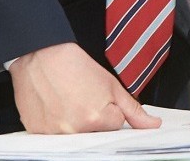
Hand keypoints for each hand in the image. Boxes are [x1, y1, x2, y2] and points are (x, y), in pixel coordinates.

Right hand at [9, 42, 159, 133]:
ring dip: (74, 121)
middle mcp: (73, 131)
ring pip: (75, 134)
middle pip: (95, 133)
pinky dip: (56, 122)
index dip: (110, 109)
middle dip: (93, 118)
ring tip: (67, 99)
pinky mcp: (35, 131)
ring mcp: (52, 133)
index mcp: (95, 120)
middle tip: (81, 96)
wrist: (40, 54)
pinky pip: (53, 134)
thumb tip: (153, 125)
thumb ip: (134, 110)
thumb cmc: (74, 65)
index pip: (115, 125)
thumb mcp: (111, 85)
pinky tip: (54, 104)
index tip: (97, 95)